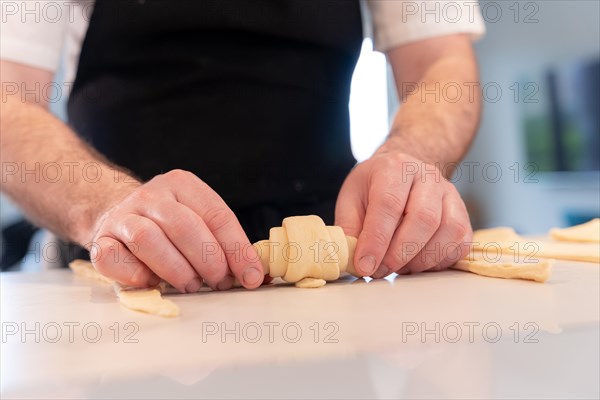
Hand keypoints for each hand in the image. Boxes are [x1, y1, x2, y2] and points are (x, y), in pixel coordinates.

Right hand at [87, 169, 263, 291]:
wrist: (114, 211)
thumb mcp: (199, 220)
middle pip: (185, 226)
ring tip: (191, 285)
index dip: (237, 249)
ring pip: (149, 240)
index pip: (217, 216)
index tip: (252, 276)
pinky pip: (114, 258)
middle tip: (219, 282)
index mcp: (183, 185)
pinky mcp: (101, 240)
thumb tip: (257, 276)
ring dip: (176, 270)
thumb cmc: (168, 224)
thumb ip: (225, 244)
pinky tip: (152, 282)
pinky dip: (136, 275)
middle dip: (208, 260)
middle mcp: (152, 195)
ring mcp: (123, 216)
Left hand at [335, 152, 471, 277]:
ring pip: (448, 232)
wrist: (402, 173)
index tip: (365, 265)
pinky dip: (438, 261)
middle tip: (380, 270)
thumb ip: (349, 228)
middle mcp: (427, 177)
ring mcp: (450, 194)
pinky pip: (460, 243)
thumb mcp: (351, 199)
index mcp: (394, 168)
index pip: (389, 204)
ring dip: (420, 260)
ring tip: (397, 266)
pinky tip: (417, 261)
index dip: (376, 240)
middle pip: (423, 219)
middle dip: (399, 254)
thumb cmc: (374, 187)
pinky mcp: (463, 214)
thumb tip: (353, 260)